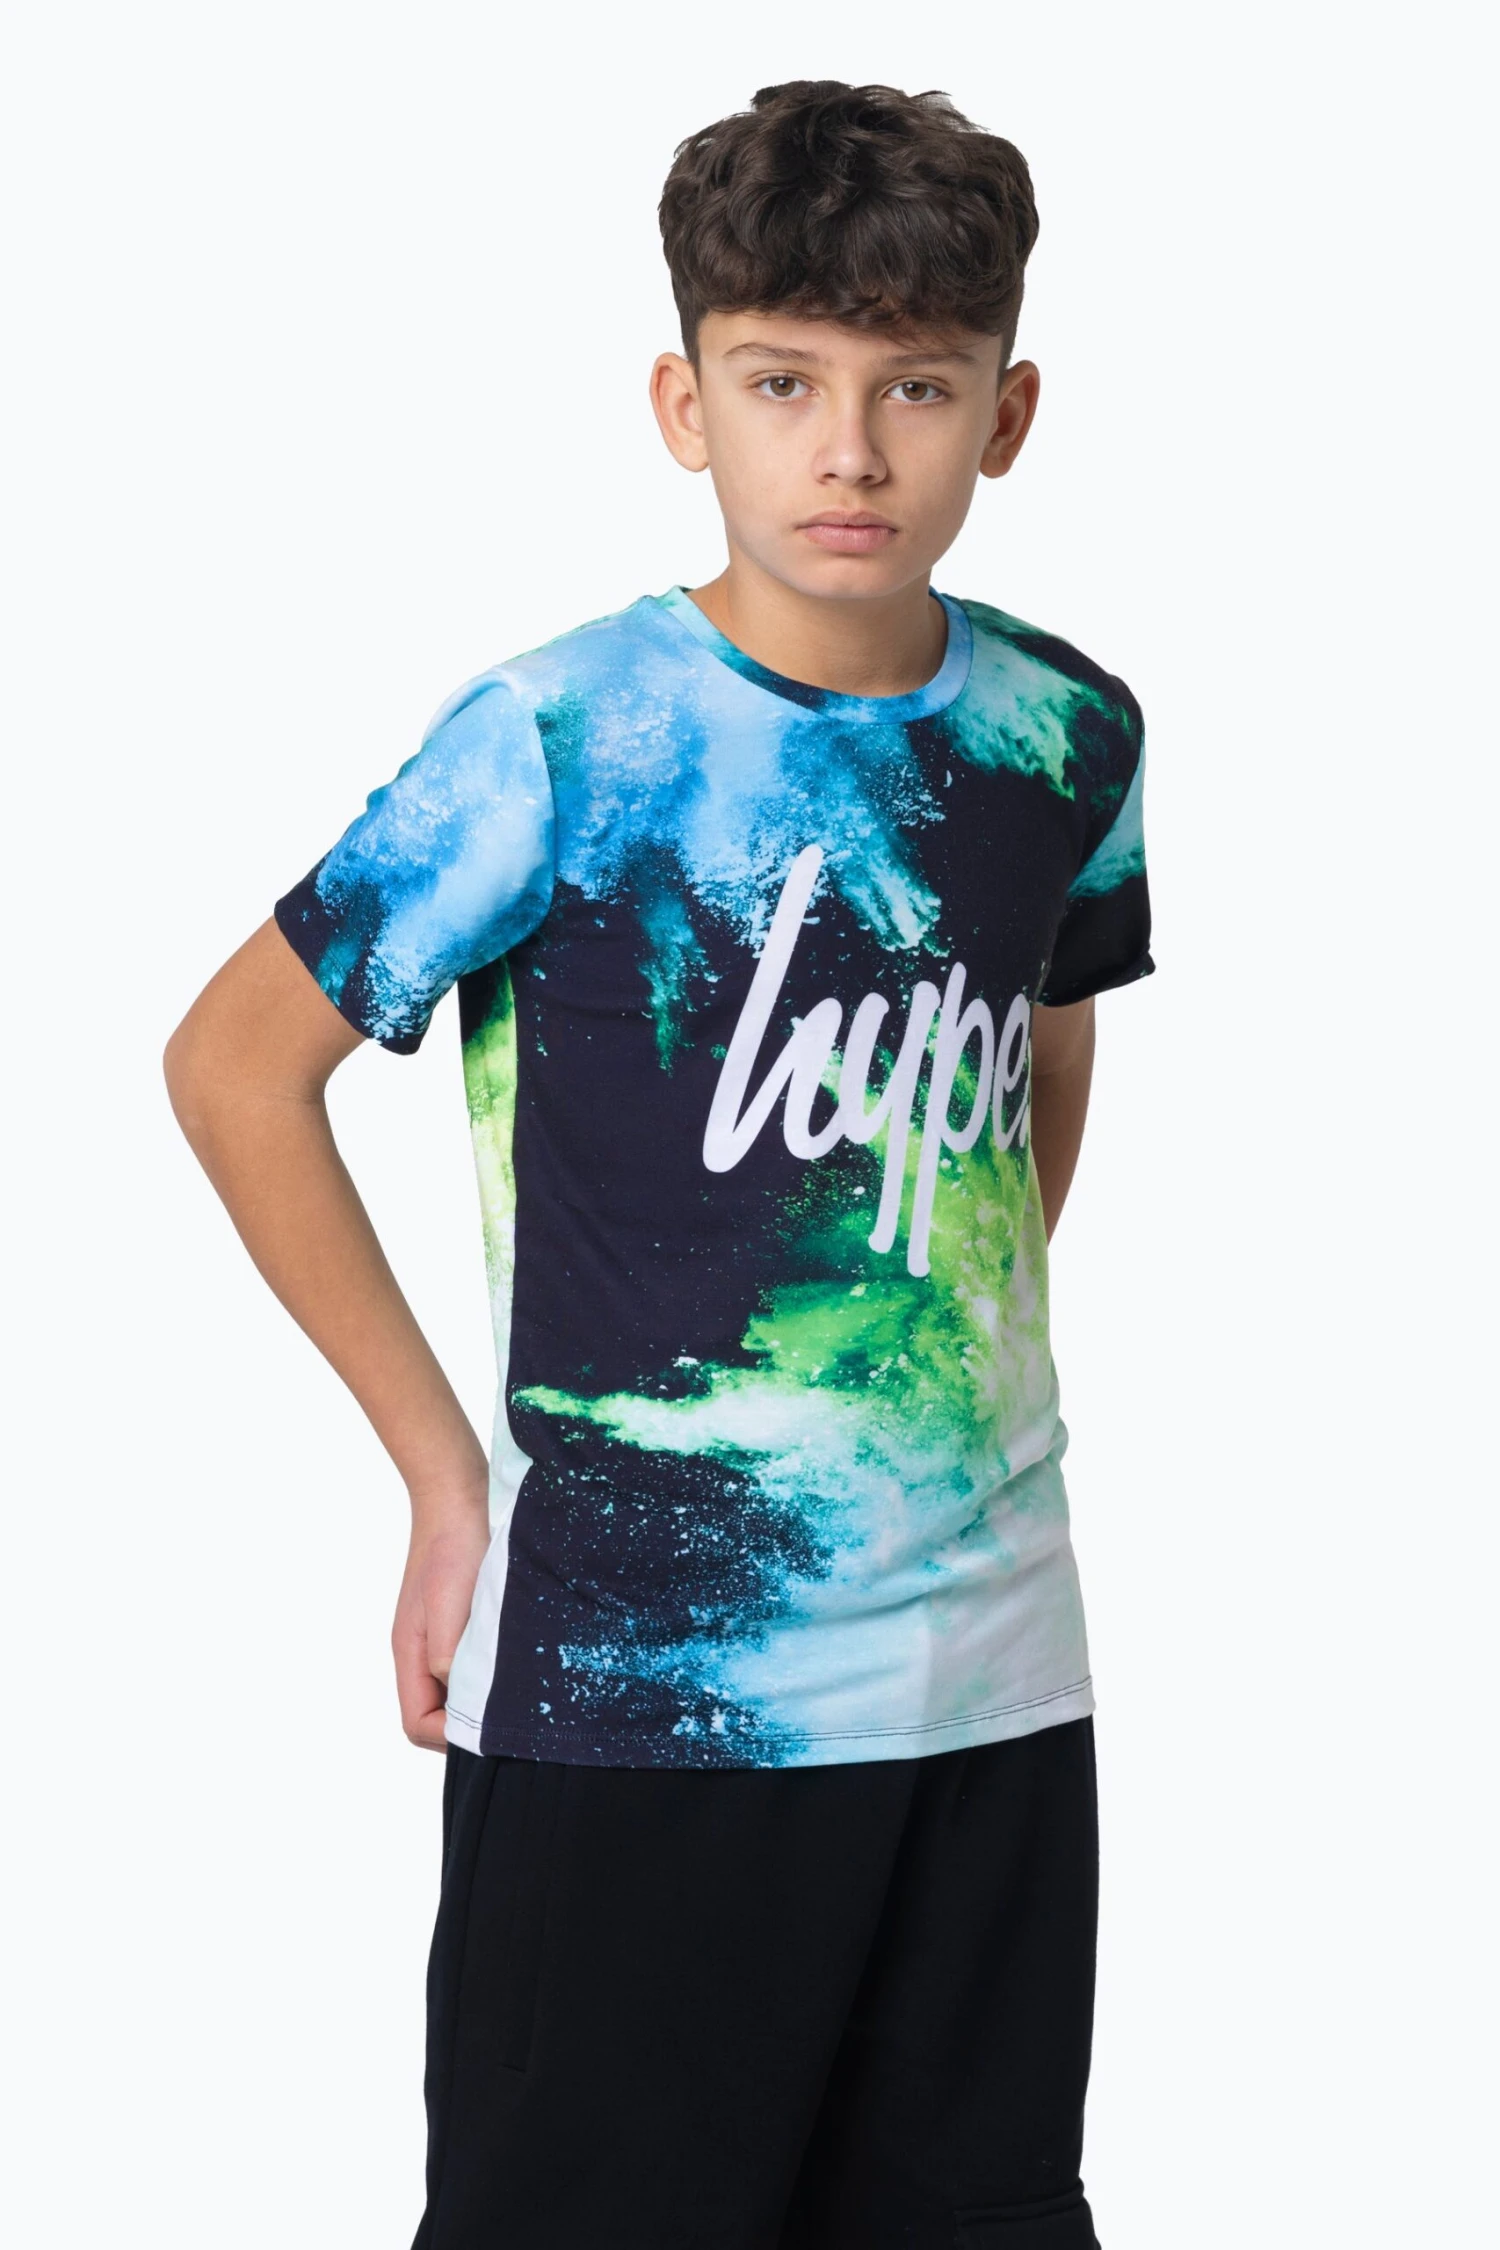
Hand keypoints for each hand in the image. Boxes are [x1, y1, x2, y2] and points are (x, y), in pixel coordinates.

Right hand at [392, 1499, 491, 1750]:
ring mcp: (438, 1635)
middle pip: (433, 1713)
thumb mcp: (450, 1603)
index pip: (416, 1723)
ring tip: (515, 1689)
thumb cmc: (455, 1545)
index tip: (487, 1726)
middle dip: (466, 1723)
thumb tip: (459, 1696)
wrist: (458, 1493)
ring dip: (479, 1696)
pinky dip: (487, 1670)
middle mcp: (419, 1650)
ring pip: (452, 1689)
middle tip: (508, 1716)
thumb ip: (447, 1655)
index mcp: (409, 1652)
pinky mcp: (458, 1619)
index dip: (448, 1735)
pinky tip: (515, 1659)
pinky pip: (467, 1662)